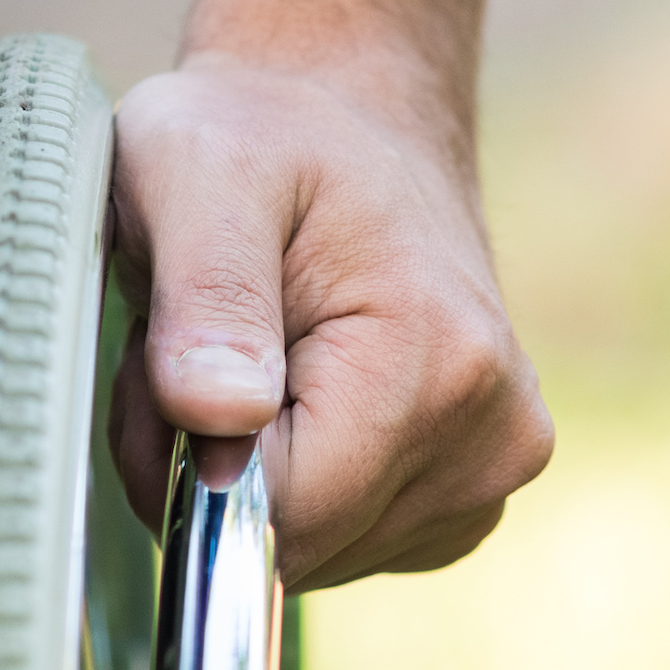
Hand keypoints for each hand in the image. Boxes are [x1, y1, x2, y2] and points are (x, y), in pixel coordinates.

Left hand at [105, 52, 554, 590]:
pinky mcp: (468, 495)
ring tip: (245, 355)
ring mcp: (492, 472)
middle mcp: (496, 435)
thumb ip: (206, 293)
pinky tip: (288, 389)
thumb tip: (216, 416)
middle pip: (295, 545)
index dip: (187, 457)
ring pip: (310, 552)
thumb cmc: (261, 136)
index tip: (172, 358)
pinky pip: (338, 544)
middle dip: (211, 467)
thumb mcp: (196, 171)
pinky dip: (290, 483)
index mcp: (444, 362)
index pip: (280, 514)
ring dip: (243, 474)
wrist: (346, 117)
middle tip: (195, 348)